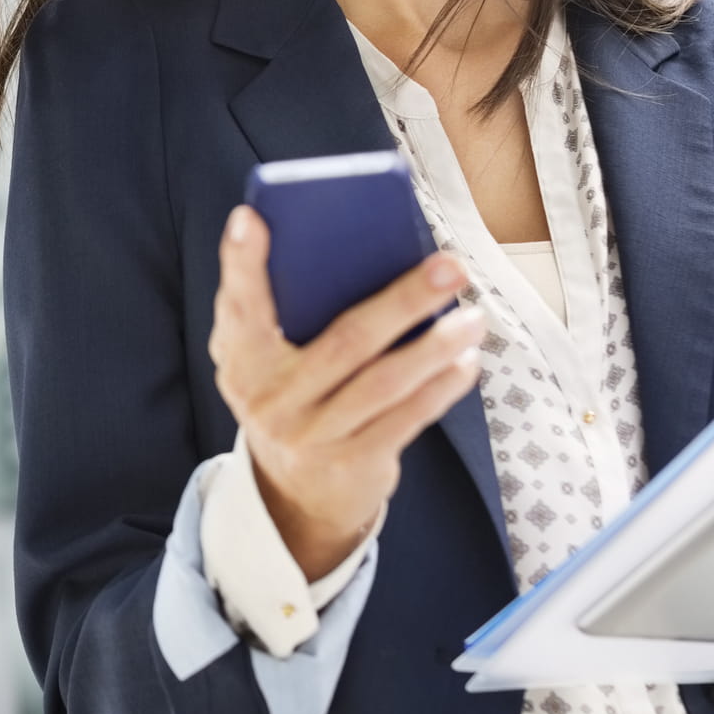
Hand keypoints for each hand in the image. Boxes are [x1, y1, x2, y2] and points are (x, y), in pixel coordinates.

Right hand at [207, 203, 486, 579]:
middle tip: (450, 267)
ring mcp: (312, 435)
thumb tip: (348, 247)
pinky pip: (406, 419)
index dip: (242, 262)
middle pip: (346, 340)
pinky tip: (466, 361)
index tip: (253, 219)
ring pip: (384, 382)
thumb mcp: (267, 359)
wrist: (293, 494)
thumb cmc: (292, 395)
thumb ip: (281, 312)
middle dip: (404, 300)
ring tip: (474, 316)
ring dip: (436, 347)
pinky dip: (441, 387)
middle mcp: (270, 399)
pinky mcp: (352, 464)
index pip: (240, 305)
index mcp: (242, 359)